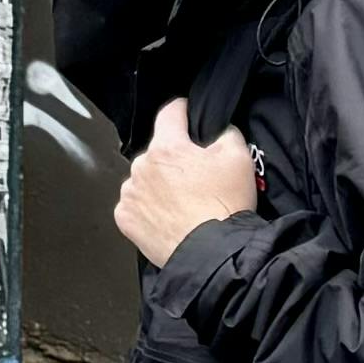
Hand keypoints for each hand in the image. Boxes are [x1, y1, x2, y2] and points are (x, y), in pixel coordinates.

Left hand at [113, 99, 258, 263]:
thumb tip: (216, 129)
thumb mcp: (238, 157)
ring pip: (144, 179)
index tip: (187, 113)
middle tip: (195, 176)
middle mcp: (141, 166)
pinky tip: (167, 216)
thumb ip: (225, 132)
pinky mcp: (125, 219)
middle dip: (174, 159)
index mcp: (166, 147)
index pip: (170, 113)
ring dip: (158, 184)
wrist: (212, 252)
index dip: (182, 110)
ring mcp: (130, 193)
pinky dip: (147, 207)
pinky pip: (135, 204)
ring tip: (181, 202)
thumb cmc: (225, 203)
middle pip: (158, 152)